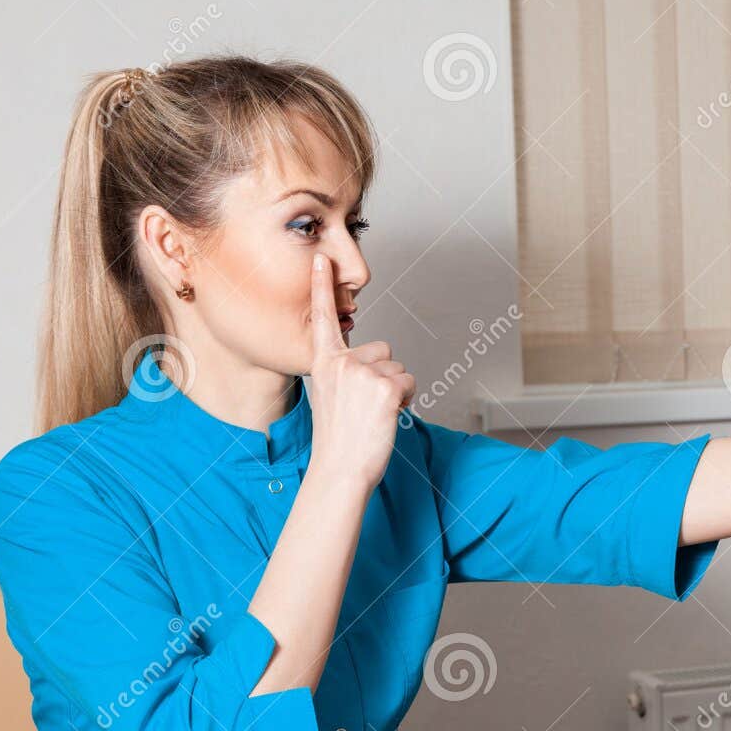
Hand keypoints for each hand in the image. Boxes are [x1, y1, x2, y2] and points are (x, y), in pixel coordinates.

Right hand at [305, 252, 414, 490]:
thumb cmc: (339, 440)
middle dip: (383, 376)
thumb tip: (371, 363)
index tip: (321, 260)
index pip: (323, 319)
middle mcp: (342, 363)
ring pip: (398, 369)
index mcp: (324, 363)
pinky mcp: (386, 388)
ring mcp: (364, 374)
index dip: (322, 287)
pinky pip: (409, 383)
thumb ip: (345, 372)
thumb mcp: (331, 397)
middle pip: (383, 351)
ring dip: (395, 391)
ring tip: (372, 416)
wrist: (340, 470)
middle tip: (364, 409)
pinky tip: (386, 417)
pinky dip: (405, 400)